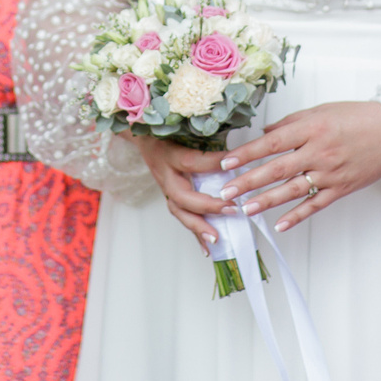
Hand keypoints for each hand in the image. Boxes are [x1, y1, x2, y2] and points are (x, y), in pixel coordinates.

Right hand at [130, 133, 235, 251]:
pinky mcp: (172, 200)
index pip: (193, 162)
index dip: (213, 164)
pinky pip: (183, 218)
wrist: (144, 140)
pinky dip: (195, 234)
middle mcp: (167, 177)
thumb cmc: (167, 135)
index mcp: (171, 156)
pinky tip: (207, 248)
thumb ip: (206, 142)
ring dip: (198, 227)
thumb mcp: (183, 132)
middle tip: (230, 209)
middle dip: (207, 206)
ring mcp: (167, 191)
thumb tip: (236, 152)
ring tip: (216, 238)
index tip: (234, 165)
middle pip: (183, 197)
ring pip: (180, 212)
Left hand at [215, 101, 380, 231]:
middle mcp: (319, 151)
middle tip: (226, 191)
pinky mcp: (341, 188)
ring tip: (246, 209)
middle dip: (249, 181)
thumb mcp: (321, 111)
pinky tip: (279, 224)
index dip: (247, 154)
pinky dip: (297, 216)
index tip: (227, 163)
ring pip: (293, 190)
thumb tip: (265, 133)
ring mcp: (331, 173)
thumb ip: (291, 123)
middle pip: (277, 169)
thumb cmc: (358, 117)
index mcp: (312, 128)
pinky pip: (315, 205)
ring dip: (267, 201)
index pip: (272, 143)